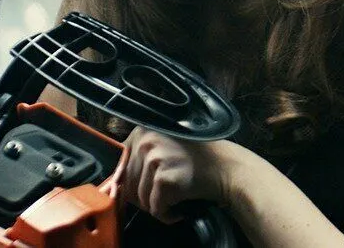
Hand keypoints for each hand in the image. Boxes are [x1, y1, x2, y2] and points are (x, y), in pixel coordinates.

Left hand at [121, 126, 236, 223]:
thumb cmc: (200, 158)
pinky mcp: (164, 180)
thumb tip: (116, 180)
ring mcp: (155, 159)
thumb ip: (141, 154)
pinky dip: (168, 213)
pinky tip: (181, 204)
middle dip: (147, 194)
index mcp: (143, 130)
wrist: (227, 167)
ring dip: (158, 204)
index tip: (152, 182)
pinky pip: (155, 208)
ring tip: (177, 195)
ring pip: (141, 198)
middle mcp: (146, 142)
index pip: (121, 165)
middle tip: (169, 190)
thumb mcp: (166, 144)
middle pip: (129, 184)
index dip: (136, 179)